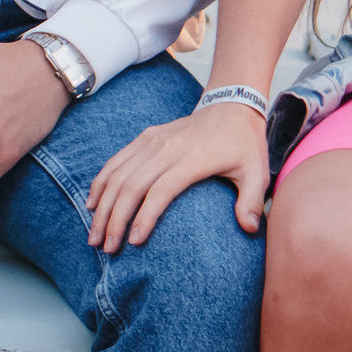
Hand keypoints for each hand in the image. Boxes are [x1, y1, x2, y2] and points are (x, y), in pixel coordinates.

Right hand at [84, 99, 267, 252]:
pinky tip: (93, 203)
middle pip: (132, 185)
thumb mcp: (258, 172)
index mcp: (193, 158)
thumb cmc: (244, 145)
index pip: (162, 190)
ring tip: (94, 234)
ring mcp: (152, 140)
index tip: (134, 242)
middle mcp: (167, 147)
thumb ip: (253, 201)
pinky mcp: (145, 137)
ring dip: (103, 204)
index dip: (145, 216)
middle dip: (114, 218)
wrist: (231, 105)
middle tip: (105, 247)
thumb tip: (250, 229)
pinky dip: (101, 182)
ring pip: (118, 173)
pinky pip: (116, 160)